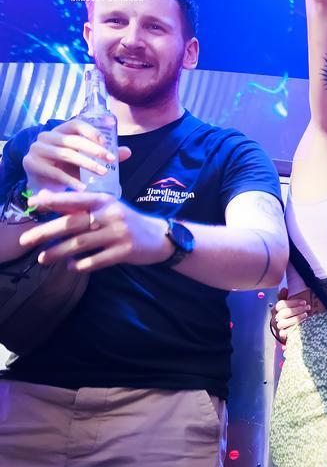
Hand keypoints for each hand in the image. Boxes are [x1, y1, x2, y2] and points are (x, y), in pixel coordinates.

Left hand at [19, 191, 171, 271]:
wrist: (160, 237)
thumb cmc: (127, 222)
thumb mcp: (107, 208)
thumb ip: (82, 206)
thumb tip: (49, 200)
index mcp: (104, 200)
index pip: (74, 200)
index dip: (52, 201)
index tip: (32, 205)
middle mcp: (111, 214)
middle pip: (72, 223)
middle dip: (45, 232)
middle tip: (26, 241)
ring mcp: (119, 233)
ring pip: (81, 243)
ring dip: (58, 252)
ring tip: (43, 259)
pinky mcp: (125, 251)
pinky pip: (98, 260)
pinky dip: (82, 264)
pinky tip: (72, 266)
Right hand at [22, 118, 131, 191]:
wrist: (42, 184)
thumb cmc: (66, 168)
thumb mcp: (85, 159)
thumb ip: (103, 154)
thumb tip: (127, 151)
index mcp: (60, 131)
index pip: (76, 124)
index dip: (92, 131)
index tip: (107, 143)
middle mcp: (47, 136)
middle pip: (73, 140)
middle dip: (94, 150)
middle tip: (110, 160)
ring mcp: (37, 149)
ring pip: (66, 154)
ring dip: (87, 164)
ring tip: (103, 173)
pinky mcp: (32, 163)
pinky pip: (55, 172)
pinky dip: (71, 180)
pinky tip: (84, 188)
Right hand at [270, 287, 311, 344]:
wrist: (288, 331)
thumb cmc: (288, 316)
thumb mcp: (287, 306)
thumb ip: (285, 297)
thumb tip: (284, 289)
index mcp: (275, 309)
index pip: (281, 304)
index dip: (293, 302)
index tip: (304, 302)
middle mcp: (274, 318)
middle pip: (284, 312)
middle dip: (297, 309)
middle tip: (307, 307)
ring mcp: (277, 327)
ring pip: (284, 322)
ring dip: (296, 318)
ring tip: (306, 315)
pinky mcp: (281, 335)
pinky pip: (285, 332)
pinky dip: (294, 327)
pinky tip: (301, 324)